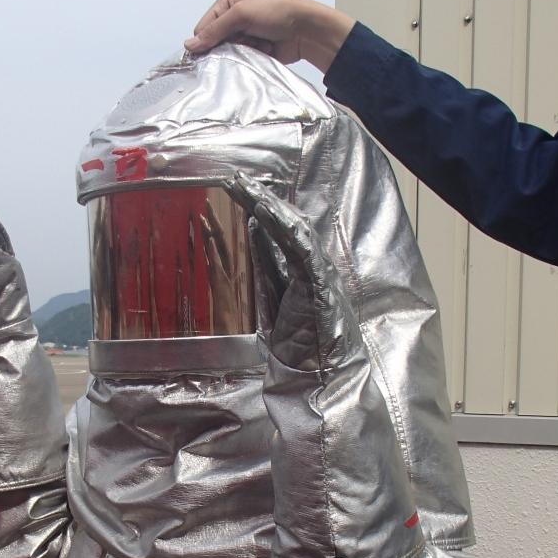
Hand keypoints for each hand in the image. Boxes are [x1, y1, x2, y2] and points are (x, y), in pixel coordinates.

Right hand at [185, 0, 355, 72]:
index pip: (203, 28)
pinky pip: (242, 62)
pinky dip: (251, 58)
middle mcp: (232, 20)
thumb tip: (188, 45)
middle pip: (215, 43)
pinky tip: (264, 51)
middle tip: (244, 42)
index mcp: (226, 4)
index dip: (206, 40)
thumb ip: (215, 30)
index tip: (218, 46)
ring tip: (258, 45)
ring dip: (242, 52)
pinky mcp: (254, 52)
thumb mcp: (242, 14)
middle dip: (227, 46)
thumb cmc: (276, 13)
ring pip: (228, 55)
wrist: (306, 29)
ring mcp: (244, 37)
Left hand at [226, 172, 360, 371]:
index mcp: (304, 274)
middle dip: (261, 200)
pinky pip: (299, 246)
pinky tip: (263, 210)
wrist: (323, 378)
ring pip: (292, 229)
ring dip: (267, 205)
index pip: (281, 235)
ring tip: (243, 186)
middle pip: (286, 225)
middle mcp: (314, 268)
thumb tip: (255, 237)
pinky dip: (282, 227)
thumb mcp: (274, 305)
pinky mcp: (319, 280)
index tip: (239, 194)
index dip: (261, 213)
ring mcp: (319, 273)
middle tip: (234, 180)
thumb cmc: (302, 351)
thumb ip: (267, 272)